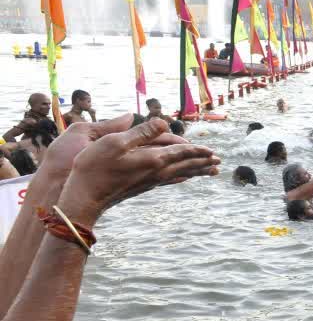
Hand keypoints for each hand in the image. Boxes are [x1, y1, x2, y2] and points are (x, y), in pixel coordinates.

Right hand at [55, 118, 219, 229]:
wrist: (85, 198)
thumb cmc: (94, 167)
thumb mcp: (114, 142)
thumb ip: (140, 132)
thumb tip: (164, 122)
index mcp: (152, 159)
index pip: (181, 152)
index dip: (197, 150)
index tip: (212, 151)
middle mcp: (156, 172)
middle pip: (186, 165)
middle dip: (203, 162)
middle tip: (219, 162)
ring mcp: (150, 181)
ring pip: (180, 174)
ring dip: (195, 171)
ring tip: (209, 171)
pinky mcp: (142, 187)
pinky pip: (168, 180)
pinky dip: (180, 177)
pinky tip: (182, 178)